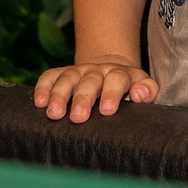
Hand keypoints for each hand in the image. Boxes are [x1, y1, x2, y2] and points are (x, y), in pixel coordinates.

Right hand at [33, 57, 158, 122]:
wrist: (111, 69)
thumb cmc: (129, 88)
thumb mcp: (143, 86)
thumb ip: (147, 90)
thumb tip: (140, 94)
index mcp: (121, 74)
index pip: (118, 79)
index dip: (112, 93)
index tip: (107, 110)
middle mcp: (98, 71)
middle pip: (89, 81)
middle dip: (82, 99)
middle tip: (78, 118)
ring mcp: (79, 71)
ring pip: (67, 78)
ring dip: (59, 95)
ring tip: (54, 114)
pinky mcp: (63, 73)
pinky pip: (51, 76)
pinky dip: (43, 87)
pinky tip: (39, 102)